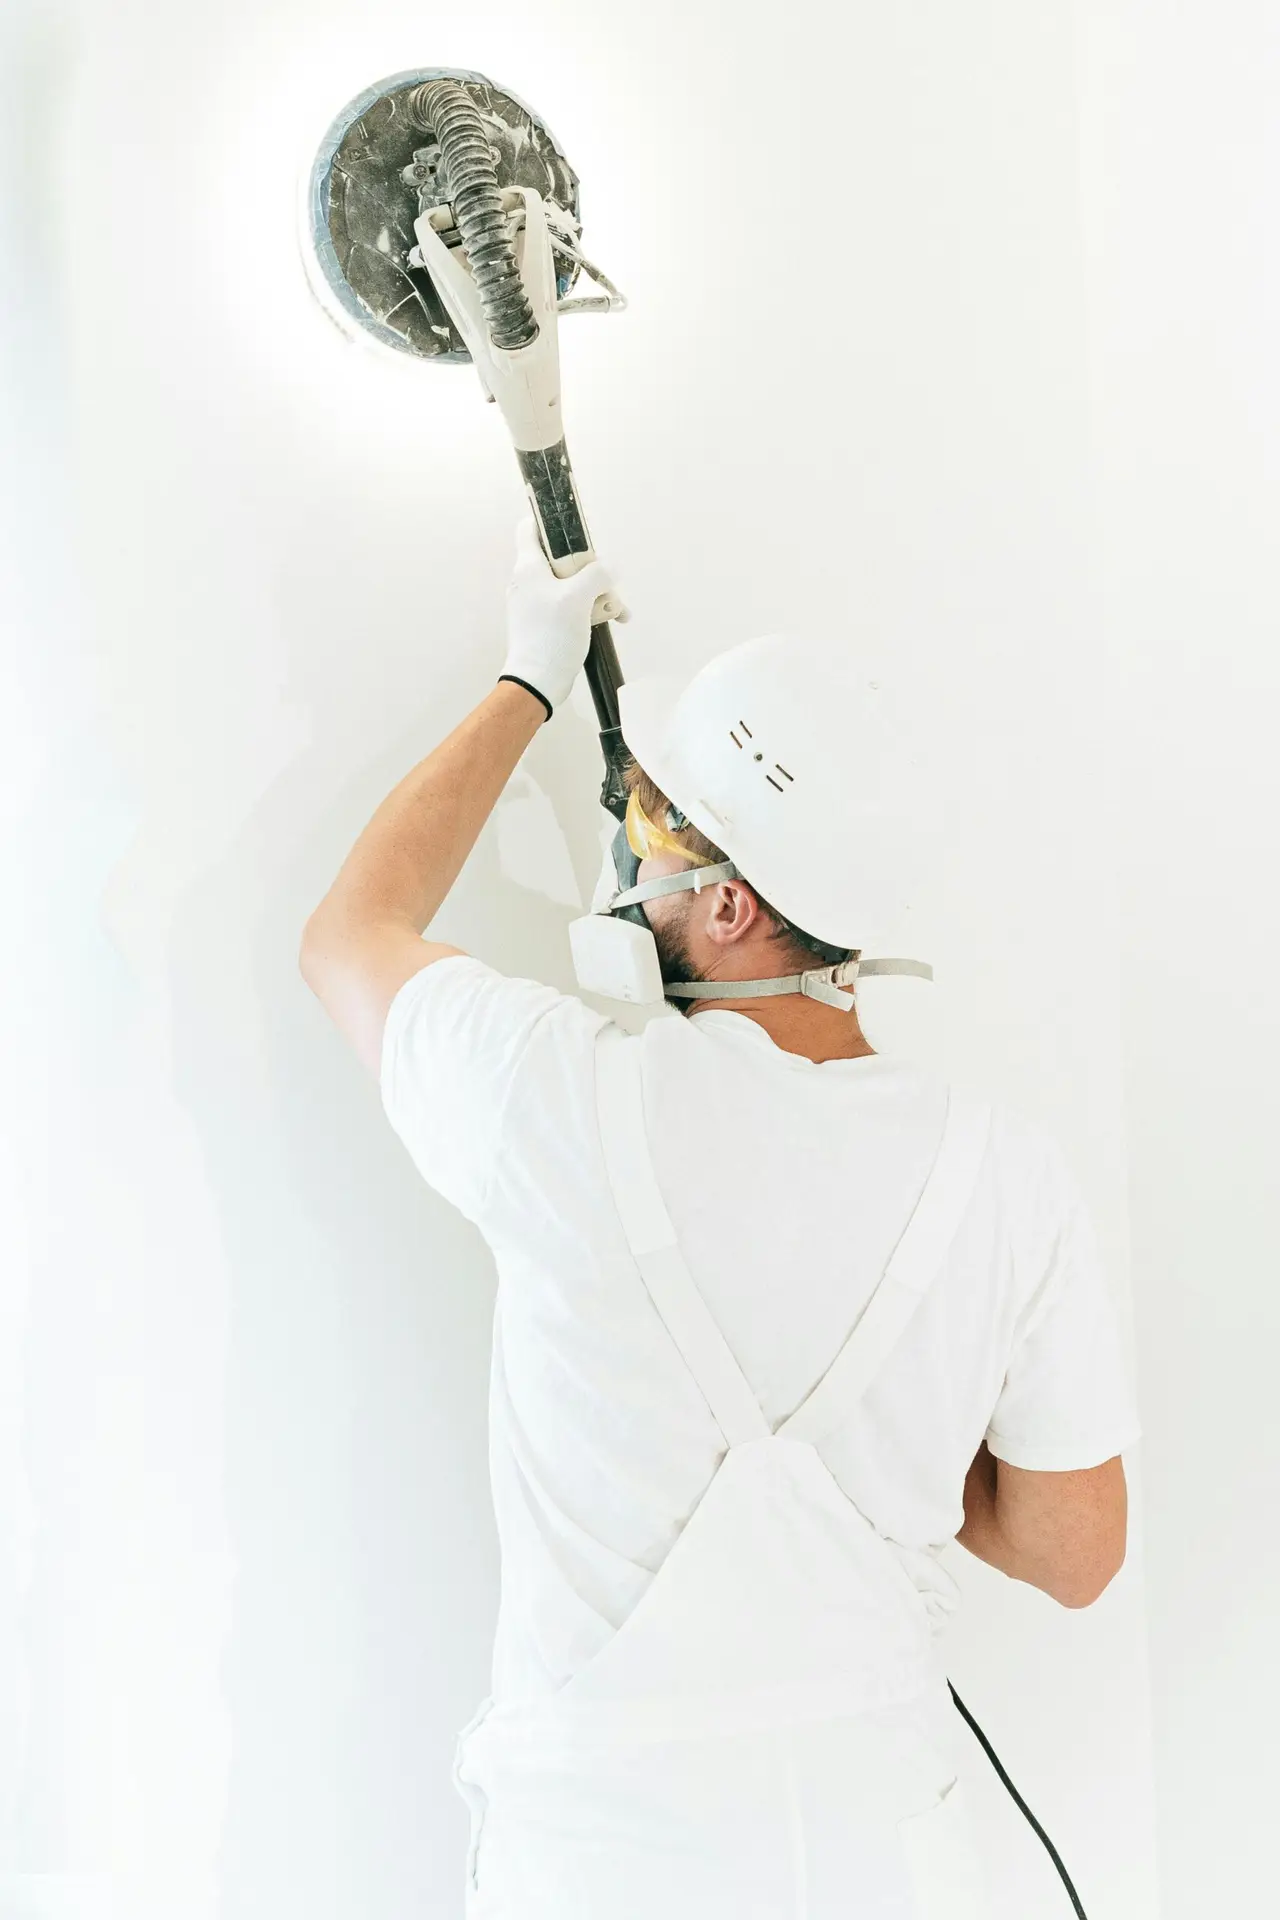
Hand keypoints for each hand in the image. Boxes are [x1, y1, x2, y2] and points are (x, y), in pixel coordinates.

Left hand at [500, 513, 628, 715]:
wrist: (538, 681)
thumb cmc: (552, 634)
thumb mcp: (578, 598)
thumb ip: (598, 574)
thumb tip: (609, 568)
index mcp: (529, 567)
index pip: (529, 528)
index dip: (549, 520)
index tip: (572, 526)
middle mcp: (529, 581)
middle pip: (562, 559)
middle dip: (591, 568)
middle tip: (607, 583)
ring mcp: (538, 602)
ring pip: (572, 585)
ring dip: (598, 593)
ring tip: (618, 610)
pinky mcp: (546, 622)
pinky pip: (572, 606)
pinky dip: (590, 610)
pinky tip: (613, 620)